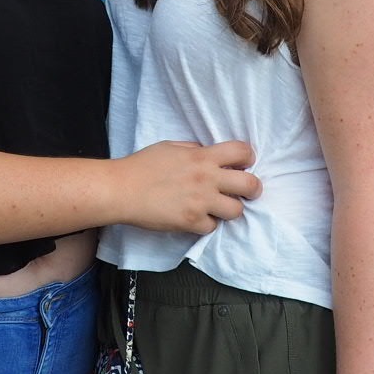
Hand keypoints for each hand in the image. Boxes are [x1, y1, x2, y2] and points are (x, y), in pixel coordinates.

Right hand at [117, 140, 260, 233]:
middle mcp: (206, 178)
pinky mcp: (191, 222)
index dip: (247, 158)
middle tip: (246, 191)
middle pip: (250, 185)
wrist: (121, 189)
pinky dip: (206, 224)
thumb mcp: (170, 147)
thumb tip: (208, 153)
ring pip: (237, 210)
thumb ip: (194, 150)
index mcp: (202, 156)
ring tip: (218, 207)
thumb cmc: (141, 166)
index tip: (243, 164)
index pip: (242, 151)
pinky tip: (196, 218)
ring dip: (230, 209)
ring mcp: (201, 202)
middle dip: (253, 188)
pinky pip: (212, 227)